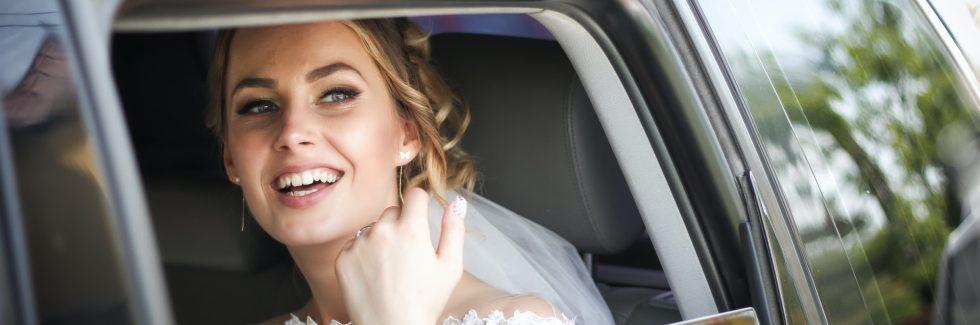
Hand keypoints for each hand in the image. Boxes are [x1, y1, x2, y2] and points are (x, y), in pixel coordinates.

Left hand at [336, 188, 466, 324]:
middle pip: (393, 211)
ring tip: (390, 269)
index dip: (420, 204)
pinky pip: (354, 245)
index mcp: (411, 229)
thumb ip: (454, 230)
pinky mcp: (342, 259)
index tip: (421, 217)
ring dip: (381, 239)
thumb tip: (455, 203)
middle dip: (401, 224)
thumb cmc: (424, 302)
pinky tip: (375, 276)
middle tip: (408, 254)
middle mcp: (382, 231)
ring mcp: (359, 244)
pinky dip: (363, 255)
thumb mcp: (450, 267)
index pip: (414, 194)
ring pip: (373, 228)